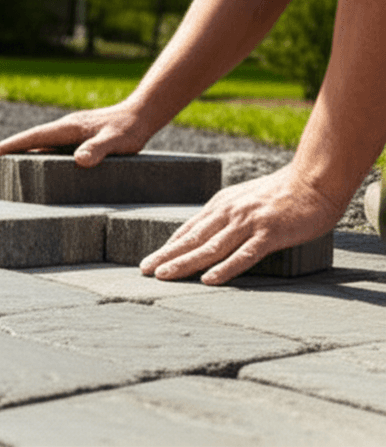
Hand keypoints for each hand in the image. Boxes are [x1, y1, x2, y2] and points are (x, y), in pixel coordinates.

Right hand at [0, 103, 154, 166]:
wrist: (141, 116)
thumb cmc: (129, 129)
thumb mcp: (117, 140)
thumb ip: (99, 149)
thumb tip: (80, 160)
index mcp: (68, 128)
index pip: (35, 137)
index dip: (14, 145)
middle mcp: (64, 130)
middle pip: (31, 145)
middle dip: (10, 160)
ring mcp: (68, 137)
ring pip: (39, 150)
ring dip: (21, 164)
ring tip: (5, 183)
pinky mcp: (75, 143)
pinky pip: (51, 154)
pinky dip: (37, 164)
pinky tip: (34, 177)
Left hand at [139, 165, 342, 284]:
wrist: (315, 179)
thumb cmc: (283, 192)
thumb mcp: (246, 199)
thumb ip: (228, 215)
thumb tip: (208, 233)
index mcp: (222, 205)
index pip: (189, 229)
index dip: (168, 246)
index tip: (150, 261)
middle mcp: (229, 213)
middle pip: (192, 239)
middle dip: (165, 256)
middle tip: (143, 270)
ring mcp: (248, 223)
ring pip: (210, 247)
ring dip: (184, 263)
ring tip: (163, 276)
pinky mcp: (270, 233)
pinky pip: (244, 254)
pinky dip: (225, 268)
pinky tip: (209, 280)